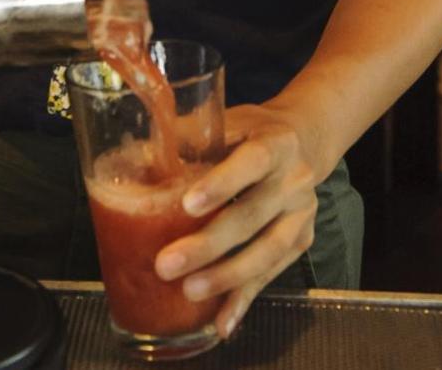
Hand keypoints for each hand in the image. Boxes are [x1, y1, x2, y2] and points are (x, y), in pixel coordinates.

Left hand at [154, 101, 318, 340]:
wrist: (304, 141)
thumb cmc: (253, 131)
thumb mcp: (228, 121)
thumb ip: (188, 136)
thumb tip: (137, 157)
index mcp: (276, 142)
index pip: (252, 161)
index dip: (222, 183)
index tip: (187, 204)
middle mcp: (294, 179)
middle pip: (252, 215)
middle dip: (209, 244)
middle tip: (167, 264)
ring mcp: (302, 214)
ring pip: (266, 252)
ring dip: (226, 277)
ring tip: (188, 291)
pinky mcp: (301, 241)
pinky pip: (271, 274)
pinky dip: (244, 299)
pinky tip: (222, 321)